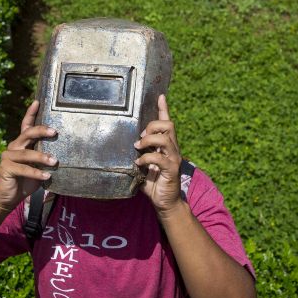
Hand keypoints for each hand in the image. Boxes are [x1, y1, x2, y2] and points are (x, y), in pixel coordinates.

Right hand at [0, 101, 57, 209]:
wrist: (8, 197)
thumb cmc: (26, 181)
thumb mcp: (38, 168)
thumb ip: (45, 160)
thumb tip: (64, 155)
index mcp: (21, 144)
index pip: (26, 125)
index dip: (30, 113)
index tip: (37, 102)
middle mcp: (14, 146)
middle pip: (27, 134)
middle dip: (41, 131)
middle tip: (54, 132)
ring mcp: (8, 156)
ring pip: (27, 153)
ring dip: (42, 157)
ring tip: (55, 162)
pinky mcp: (6, 167)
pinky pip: (23, 169)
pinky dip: (36, 173)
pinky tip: (46, 177)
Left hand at [134, 94, 181, 212]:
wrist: (165, 202)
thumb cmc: (154, 183)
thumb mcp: (144, 165)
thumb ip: (138, 155)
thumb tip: (123, 146)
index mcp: (167, 145)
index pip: (167, 123)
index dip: (164, 109)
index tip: (160, 96)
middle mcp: (173, 149)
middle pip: (168, 125)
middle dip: (152, 125)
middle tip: (140, 136)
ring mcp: (173, 158)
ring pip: (165, 139)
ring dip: (148, 140)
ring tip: (138, 147)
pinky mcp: (171, 169)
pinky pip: (159, 158)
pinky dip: (146, 158)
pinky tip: (139, 162)